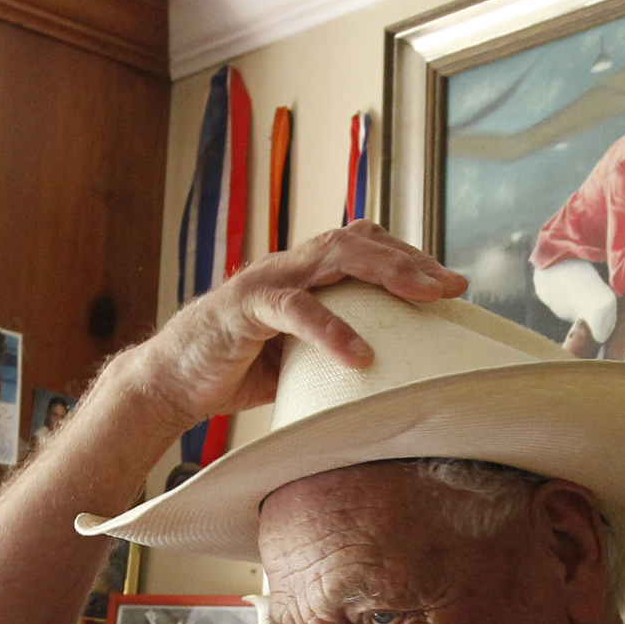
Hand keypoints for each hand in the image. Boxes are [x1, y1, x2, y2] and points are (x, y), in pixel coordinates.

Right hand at [128, 221, 464, 430]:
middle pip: (358, 241)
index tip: (452, 283)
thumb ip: (337, 350)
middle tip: (453, 286)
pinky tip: (361, 354)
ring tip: (425, 298)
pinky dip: (331, 329)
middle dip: (410, 260)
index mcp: (305, 274)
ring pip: (333, 257)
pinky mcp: (243, 307)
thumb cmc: (237, 370)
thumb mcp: (300, 358)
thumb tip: (393, 375)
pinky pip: (294, 310)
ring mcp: (266, 280)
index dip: (409, 257)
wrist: (171, 382)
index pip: (365, 245)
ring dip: (385, 273)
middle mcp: (288, 266)